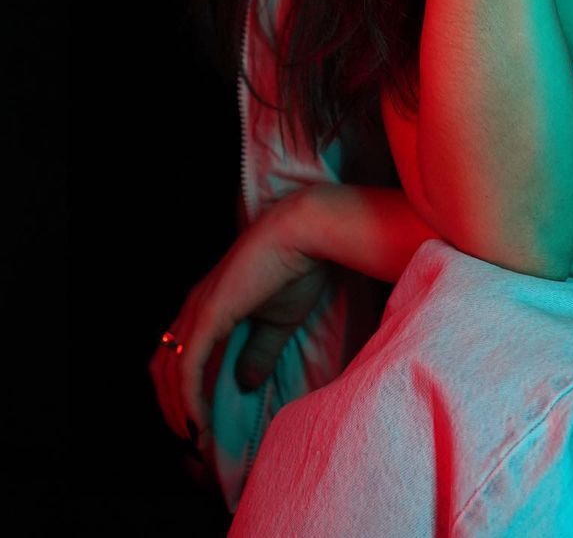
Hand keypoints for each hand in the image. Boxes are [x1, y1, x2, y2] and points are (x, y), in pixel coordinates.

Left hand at [147, 190, 327, 455]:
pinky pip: (187, 367)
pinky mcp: (209, 314)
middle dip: (172, 410)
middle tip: (192, 442)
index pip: (176, 358)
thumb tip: (244, 384)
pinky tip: (198, 423)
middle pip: (163, 370)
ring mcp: (198, 311)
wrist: (305, 234)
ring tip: (195, 440)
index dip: (180, 394)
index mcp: (207, 307)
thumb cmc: (296, 267)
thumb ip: (259, 352)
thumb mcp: (279, 322)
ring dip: (177, 412)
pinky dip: (188, 399)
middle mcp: (193, 309)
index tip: (197, 427)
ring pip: (169, 373)